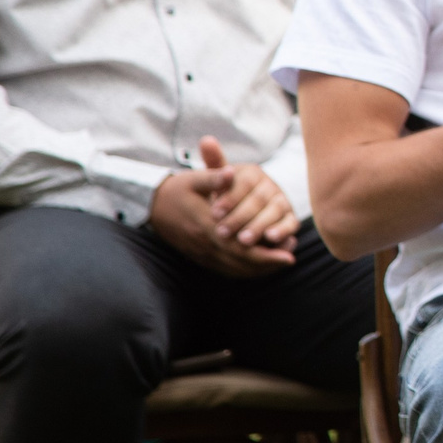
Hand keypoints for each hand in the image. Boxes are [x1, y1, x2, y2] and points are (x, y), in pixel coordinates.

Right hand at [149, 137, 298, 275]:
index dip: (263, 252)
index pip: (238, 245)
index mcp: (205, 225)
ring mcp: (202, 253)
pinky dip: (246, 269)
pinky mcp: (201, 256)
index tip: (286, 253)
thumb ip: (213, 175)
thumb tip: (231, 172)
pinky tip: (262, 265)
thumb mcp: (193, 179)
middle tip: (290, 259)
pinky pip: (226, 269)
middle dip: (266, 262)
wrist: (152, 207)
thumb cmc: (177, 190)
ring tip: (282, 261)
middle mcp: (205, 243)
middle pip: (240, 260)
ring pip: (234, 268)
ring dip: (259, 268)